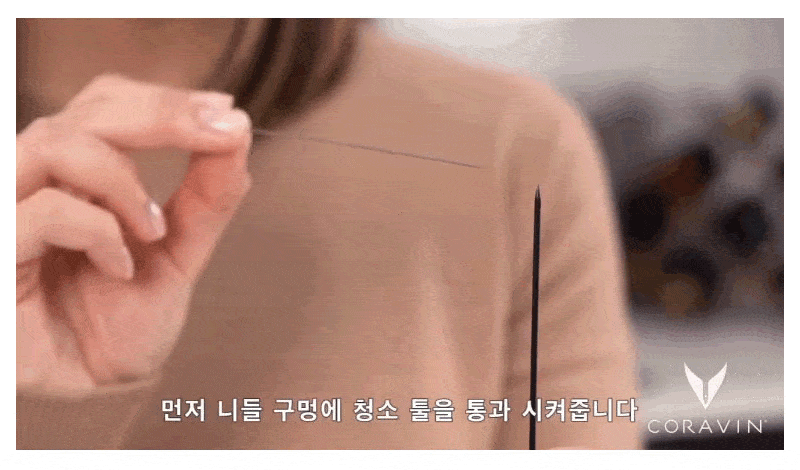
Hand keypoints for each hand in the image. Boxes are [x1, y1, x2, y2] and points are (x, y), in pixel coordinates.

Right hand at [17, 74, 251, 393]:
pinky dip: (96, 231)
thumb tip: (236, 136)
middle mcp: (34, 184)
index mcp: (75, 177)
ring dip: (123, 180)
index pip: (106, 106)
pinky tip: (121, 266)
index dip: (164, 101)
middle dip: (160, 115)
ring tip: (154, 229)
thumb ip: (205, 200)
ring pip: (54, 144)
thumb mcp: (177, 257)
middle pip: (83, 113)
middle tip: (218, 130)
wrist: (93, 391)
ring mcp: (9, 216)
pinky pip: (40, 211)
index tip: (225, 113)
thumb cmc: (122, 323)